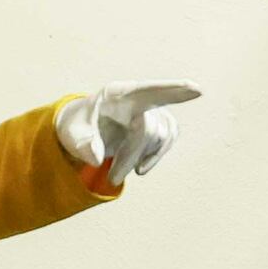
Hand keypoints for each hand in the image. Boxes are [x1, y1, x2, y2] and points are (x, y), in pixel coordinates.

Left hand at [55, 80, 201, 187]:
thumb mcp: (71, 134)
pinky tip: (138, 164)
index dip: (172, 90)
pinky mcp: (160, 122)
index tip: (196, 90)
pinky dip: (154, 157)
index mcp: (117, 94)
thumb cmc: (77, 127)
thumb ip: (82, 144)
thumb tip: (96, 158)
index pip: (147, 91)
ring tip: (116, 171)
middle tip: (113, 178)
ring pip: (160, 137)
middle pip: (148, 128)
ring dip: (140, 158)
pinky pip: (168, 140)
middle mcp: (138, 98)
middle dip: (131, 156)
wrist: (82, 129)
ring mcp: (152, 109)